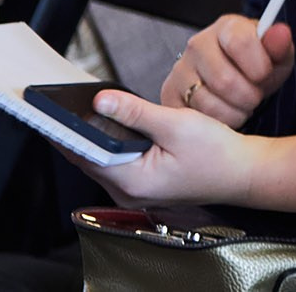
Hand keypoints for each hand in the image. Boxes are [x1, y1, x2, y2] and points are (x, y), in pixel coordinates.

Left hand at [69, 90, 266, 206]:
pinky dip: (112, 146)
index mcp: (132, 181)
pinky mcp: (144, 188)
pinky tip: (116, 129)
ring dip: (95, 138)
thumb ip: (135, 113)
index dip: (64, 131)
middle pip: (89, 159)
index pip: (83, 154)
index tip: (50, 111)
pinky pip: (117, 165)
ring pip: (102, 162)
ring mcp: (135, 193)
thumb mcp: (176, 124)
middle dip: (78, 131)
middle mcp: (127, 193)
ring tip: (89, 112)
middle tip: (68, 104)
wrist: (245, 173)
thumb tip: (100, 101)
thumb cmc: (219, 154)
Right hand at [160, 12, 295, 127]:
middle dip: (248, 96)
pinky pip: (193, 118)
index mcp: (227, 28)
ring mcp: (180, 70)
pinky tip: (225, 112)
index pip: (240, 43)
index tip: (265, 74)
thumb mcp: (277, 56)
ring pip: (208, 103)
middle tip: (255, 96)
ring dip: (234, 112)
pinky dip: (217, 122)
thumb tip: (280, 33)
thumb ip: (280, 45)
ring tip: (241, 105)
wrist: (238, 78)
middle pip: (224, 80)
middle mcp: (197, 45)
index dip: (259, 66)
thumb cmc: (258, 65)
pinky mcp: (169, 95)